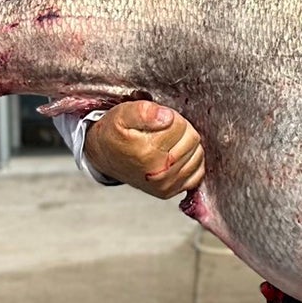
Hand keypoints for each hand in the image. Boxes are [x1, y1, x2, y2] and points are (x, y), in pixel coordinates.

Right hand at [84, 101, 203, 198]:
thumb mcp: (123, 114)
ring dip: (186, 144)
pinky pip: (197, 173)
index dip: (171, 116)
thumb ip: (144, 111)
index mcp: (148, 151)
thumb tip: (167, 116)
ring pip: (197, 154)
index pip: (180, 124)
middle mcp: (158, 172)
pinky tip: (175, 155)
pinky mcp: (169, 192)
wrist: (104, 156)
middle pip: (192, 139)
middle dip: (180, 129)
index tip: (158, 119)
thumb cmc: (114, 134)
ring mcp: (165, 185)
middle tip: (162, 129)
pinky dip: (190, 162)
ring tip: (167, 142)